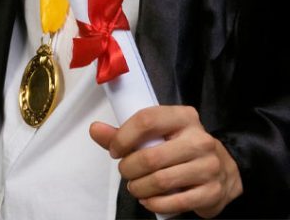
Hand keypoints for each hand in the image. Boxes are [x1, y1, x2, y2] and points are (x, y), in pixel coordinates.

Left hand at [89, 105, 242, 217]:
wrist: (223, 169)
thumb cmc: (181, 146)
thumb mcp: (157, 133)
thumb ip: (124, 132)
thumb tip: (95, 130)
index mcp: (183, 117)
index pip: (146, 120)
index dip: (123, 137)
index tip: (115, 150)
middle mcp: (200, 139)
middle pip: (151, 156)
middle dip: (129, 168)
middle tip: (124, 172)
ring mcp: (209, 166)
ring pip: (162, 181)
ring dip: (139, 187)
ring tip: (134, 187)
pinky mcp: (213, 192)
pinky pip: (177, 202)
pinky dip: (155, 203)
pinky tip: (148, 199)